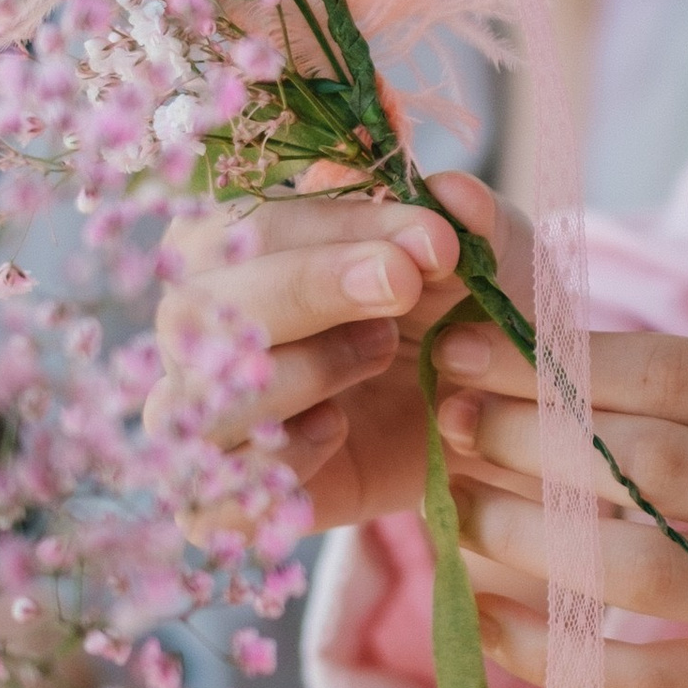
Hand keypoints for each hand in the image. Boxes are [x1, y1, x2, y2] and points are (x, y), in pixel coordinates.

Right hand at [151, 176, 519, 529]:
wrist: (486, 425)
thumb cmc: (465, 317)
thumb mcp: (491, 263)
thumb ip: (479, 223)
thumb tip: (453, 193)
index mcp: (242, 247)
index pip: (253, 227)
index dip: (342, 230)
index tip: (433, 242)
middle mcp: (203, 328)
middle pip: (196, 307)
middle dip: (310, 291)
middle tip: (404, 290)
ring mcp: (207, 413)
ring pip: (203, 398)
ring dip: (302, 372)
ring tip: (382, 354)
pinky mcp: (231, 494)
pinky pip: (216, 490)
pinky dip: (280, 461)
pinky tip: (338, 430)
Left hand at [429, 314, 687, 687]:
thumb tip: (554, 370)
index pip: (674, 371)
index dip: (554, 362)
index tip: (469, 350)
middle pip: (648, 460)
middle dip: (524, 439)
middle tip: (443, 427)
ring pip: (642, 565)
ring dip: (527, 541)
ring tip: (458, 521)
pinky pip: (655, 679)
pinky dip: (560, 654)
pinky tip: (496, 628)